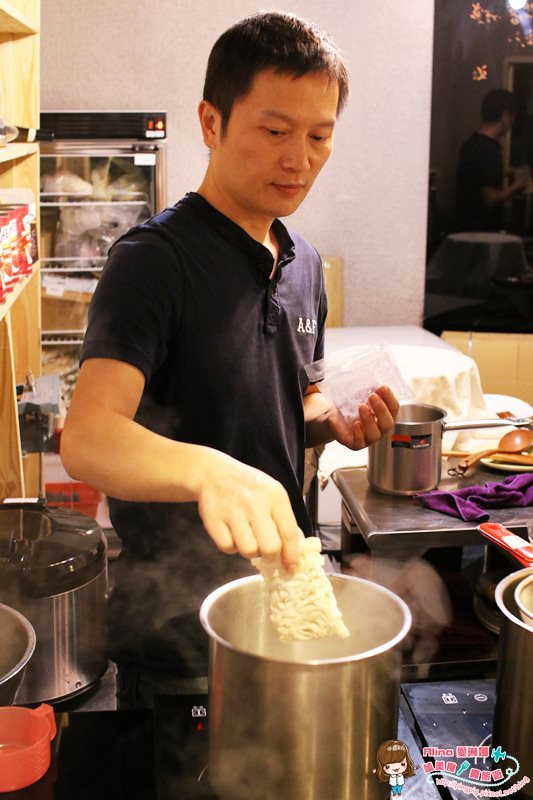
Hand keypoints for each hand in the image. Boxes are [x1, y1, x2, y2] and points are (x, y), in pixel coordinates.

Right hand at [196, 453, 303, 570]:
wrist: (214, 473)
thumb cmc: (248, 487)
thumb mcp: (273, 494)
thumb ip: (285, 519)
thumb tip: (297, 548)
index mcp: (274, 496)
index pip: (288, 533)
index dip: (292, 555)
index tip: (291, 567)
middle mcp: (254, 503)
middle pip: (270, 547)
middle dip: (270, 555)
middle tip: (267, 550)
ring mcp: (232, 511)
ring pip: (249, 551)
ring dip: (250, 550)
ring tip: (248, 537)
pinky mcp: (213, 520)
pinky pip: (227, 548)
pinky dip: (231, 547)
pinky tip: (233, 534)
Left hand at [324, 385, 398, 449]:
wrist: (333, 418)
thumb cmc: (350, 407)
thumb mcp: (358, 396)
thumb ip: (367, 391)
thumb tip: (373, 383)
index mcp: (385, 416)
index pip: (394, 408)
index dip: (389, 398)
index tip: (382, 387)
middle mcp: (380, 429)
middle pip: (388, 423)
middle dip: (381, 409)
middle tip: (372, 396)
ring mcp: (369, 438)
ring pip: (375, 434)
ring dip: (369, 419)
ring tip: (361, 406)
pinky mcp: (356, 444)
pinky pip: (360, 442)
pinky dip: (359, 433)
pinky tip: (356, 423)